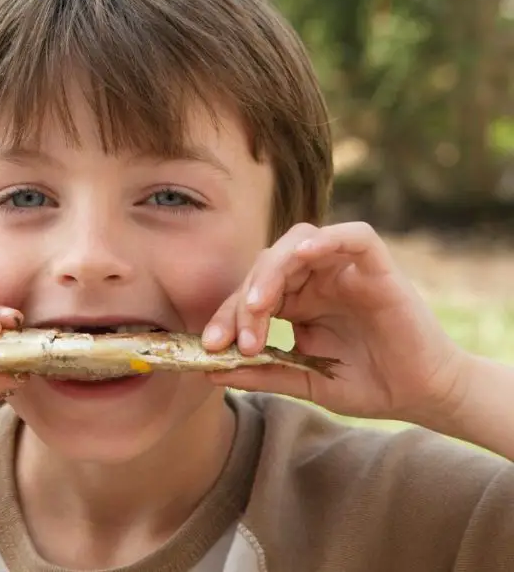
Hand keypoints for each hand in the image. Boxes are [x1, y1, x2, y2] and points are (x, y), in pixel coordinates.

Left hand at [200, 222, 471, 425]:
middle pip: (267, 265)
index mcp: (297, 300)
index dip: (226, 316)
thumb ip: (261, 373)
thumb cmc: (367, 384)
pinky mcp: (378, 267)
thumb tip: (210, 371)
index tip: (211, 348)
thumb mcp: (305, 381)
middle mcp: (316, 278)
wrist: (421, 396)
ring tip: (259, 307)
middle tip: (239, 340)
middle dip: (244, 300)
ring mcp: (346, 270)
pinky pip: (354, 236)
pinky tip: (306, 253)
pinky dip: (328, 238)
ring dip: (272, 272)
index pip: (251, 293)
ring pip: (298, 243)